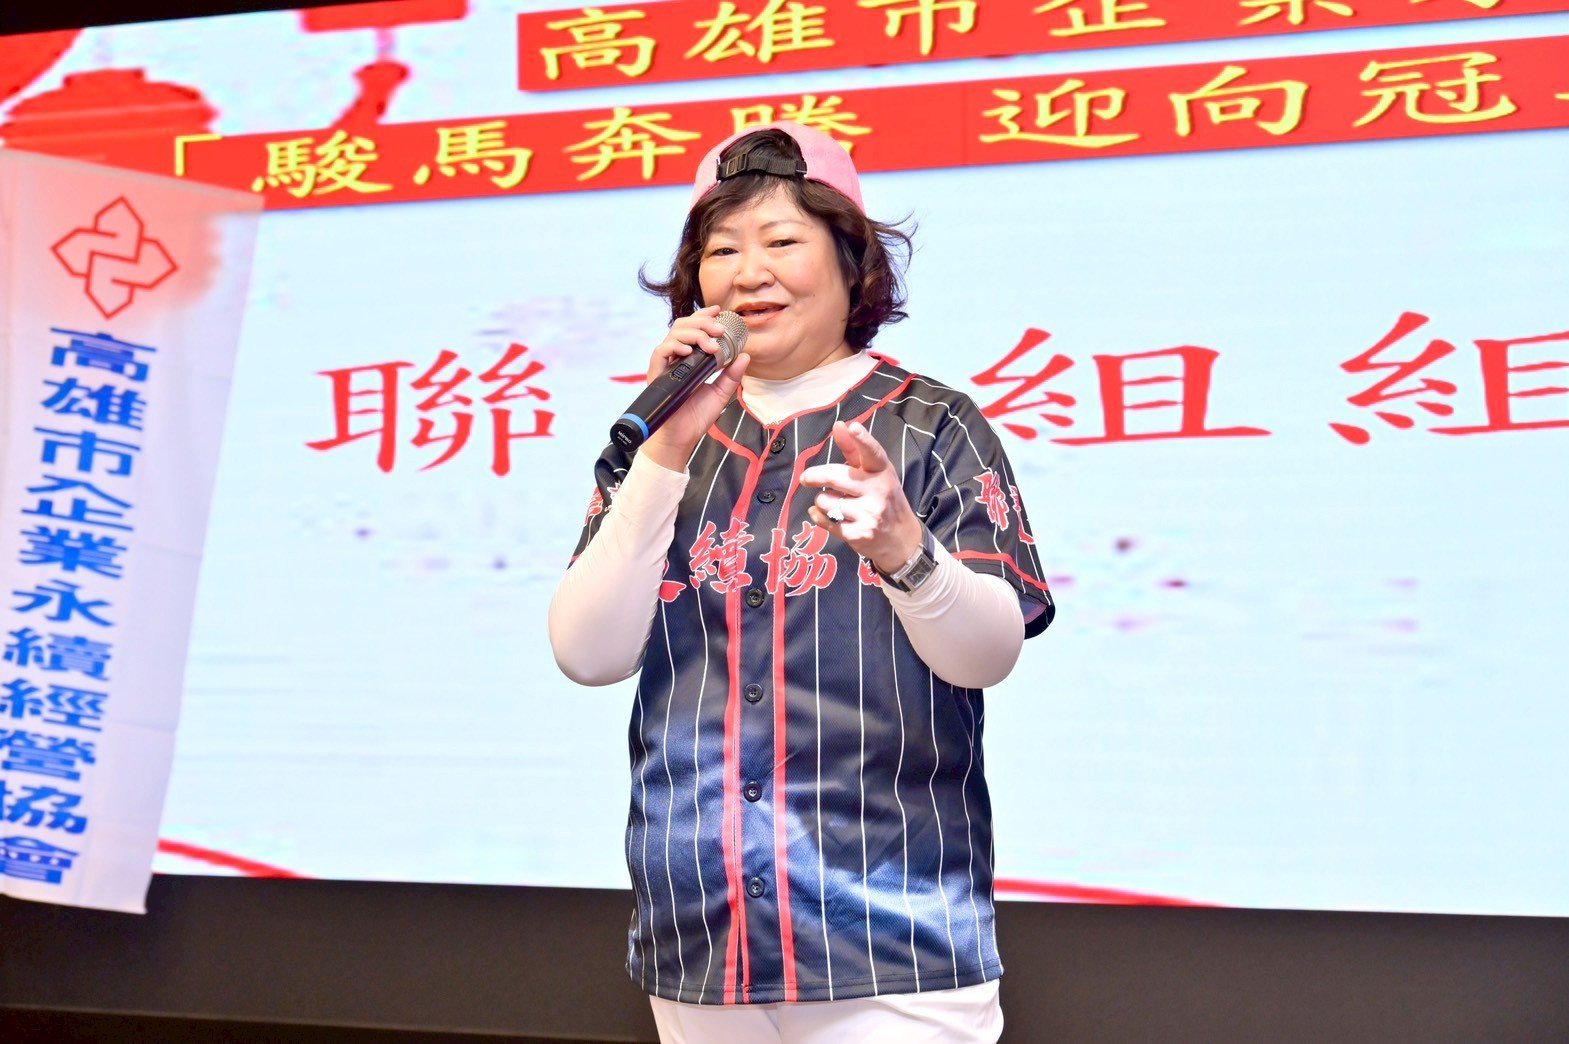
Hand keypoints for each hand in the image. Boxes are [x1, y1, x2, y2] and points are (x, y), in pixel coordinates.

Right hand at [639, 305, 748, 471]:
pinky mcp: (656, 374)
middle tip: (720, 330)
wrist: (681, 438)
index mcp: (690, 359)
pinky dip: (675, 346)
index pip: (694, 328)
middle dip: (703, 322)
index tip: (720, 311)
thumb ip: (731, 375)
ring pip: (674, 333)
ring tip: (711, 344)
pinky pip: (661, 351)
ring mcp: (666, 365)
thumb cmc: (695, 417)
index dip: (704, 315)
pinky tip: (689, 350)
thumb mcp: (720, 394)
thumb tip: (746, 356)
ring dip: (694, 333)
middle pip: (684, 325)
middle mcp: (676, 358)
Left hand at [802, 420, 923, 573]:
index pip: (872, 453)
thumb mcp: (874, 474)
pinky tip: (826, 514)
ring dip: (823, 500)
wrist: (901, 539)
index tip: (853, 427)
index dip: (863, 439)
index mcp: (882, 472)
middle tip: (806, 478)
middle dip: (813, 476)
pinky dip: (819, 516)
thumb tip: (839, 425)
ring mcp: (868, 514)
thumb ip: (854, 450)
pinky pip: (824, 520)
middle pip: (834, 476)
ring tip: (835, 503)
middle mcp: (878, 491)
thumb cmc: (883, 498)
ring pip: (825, 500)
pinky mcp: (857, 534)